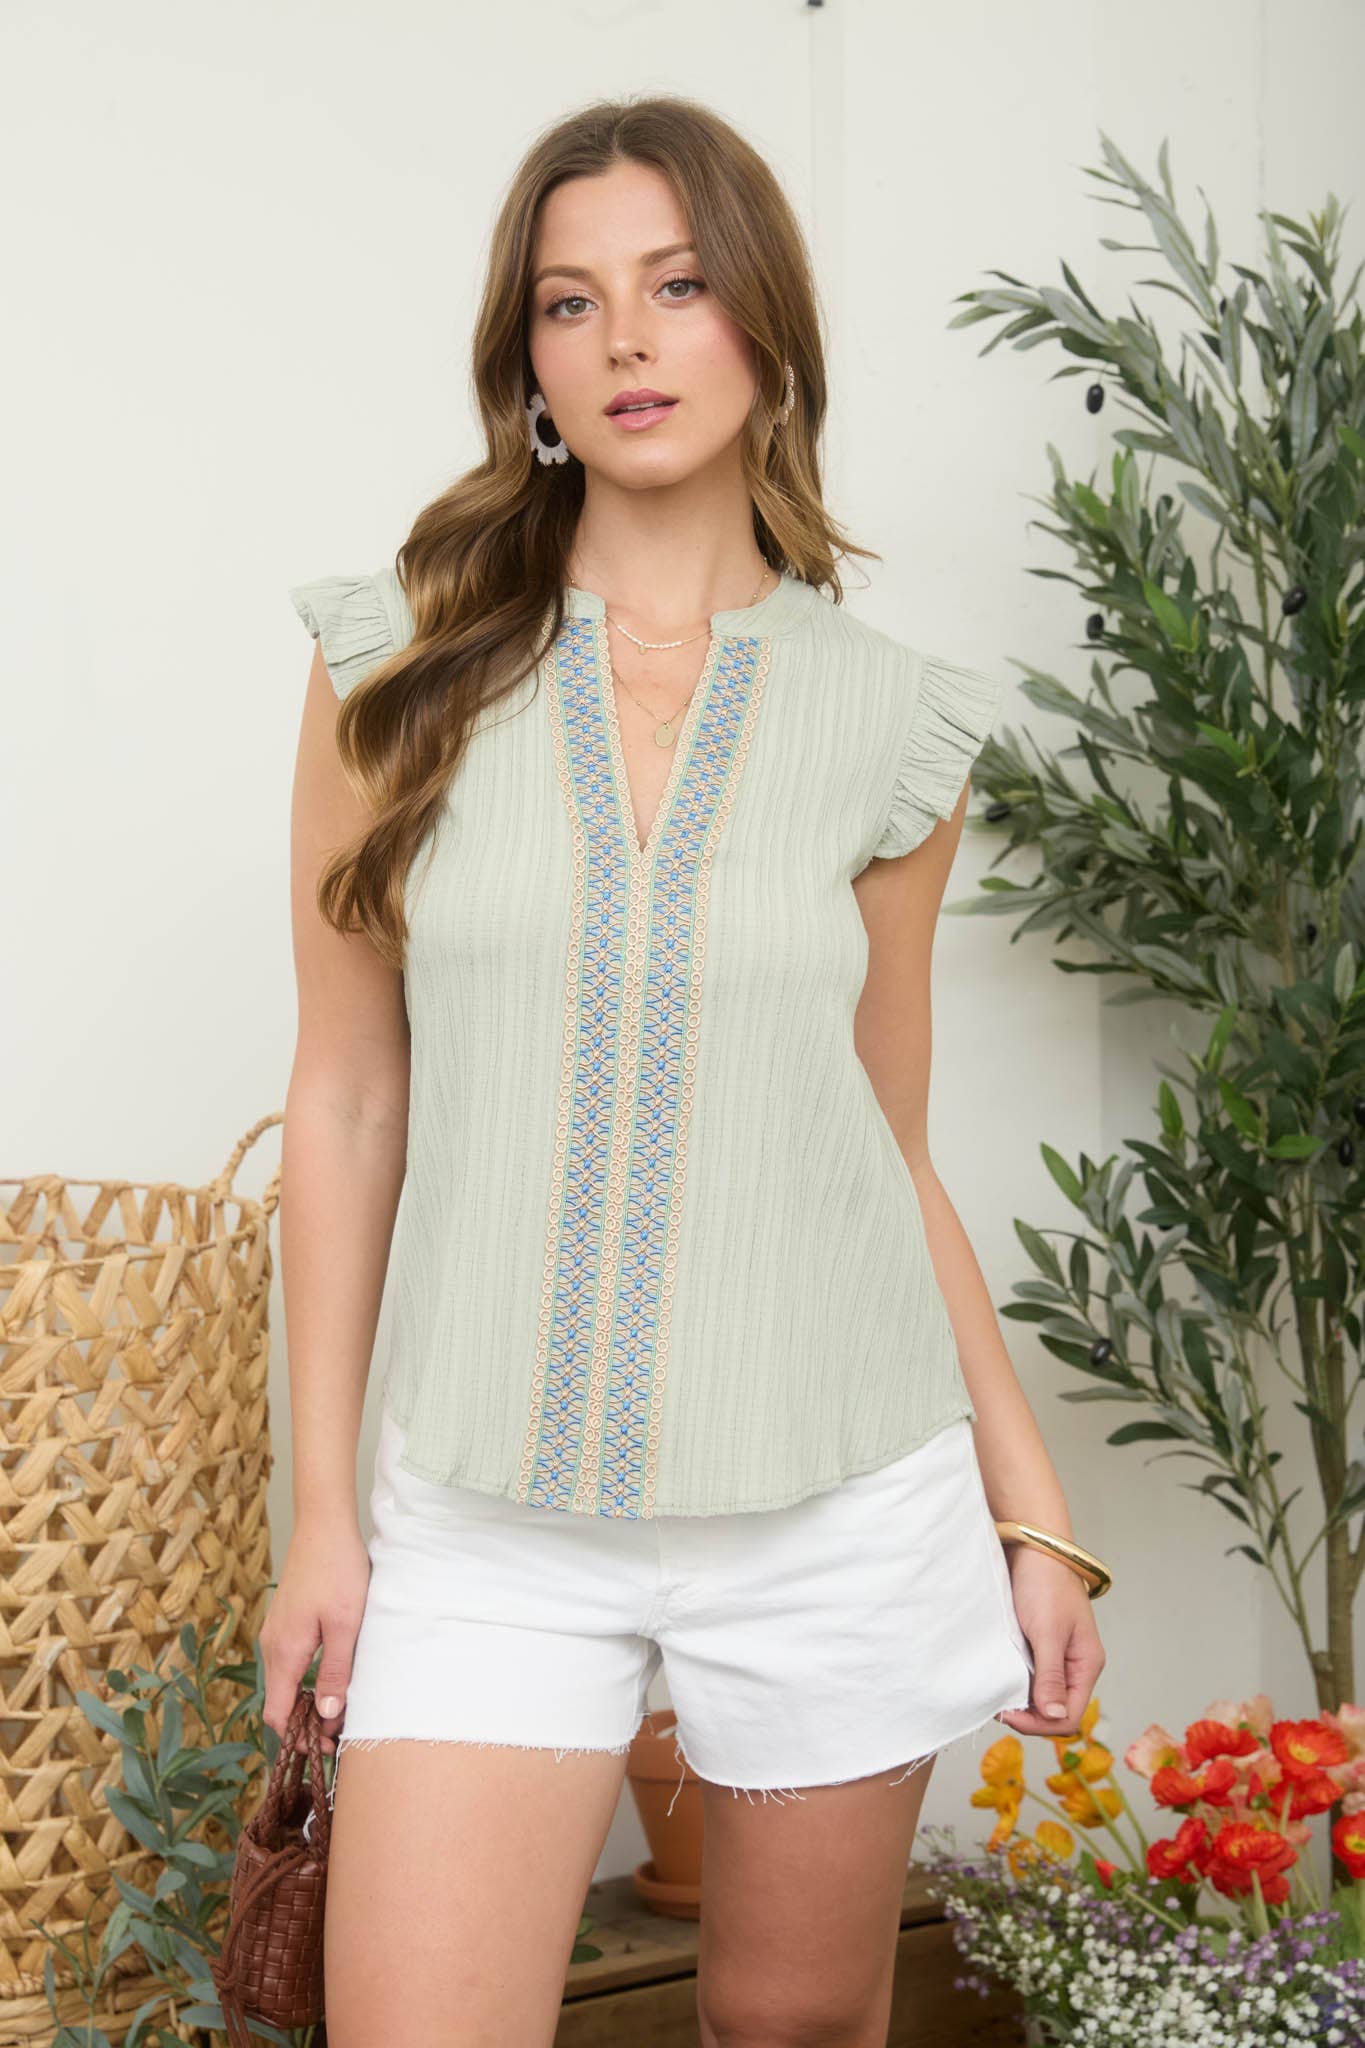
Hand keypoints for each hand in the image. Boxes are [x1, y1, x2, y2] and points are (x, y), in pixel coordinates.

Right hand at [259, 1514, 371, 1756]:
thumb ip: (335, 1671)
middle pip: (279, 1701)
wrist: (324, 1523)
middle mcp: (272, 1645)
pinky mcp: (286, 1620)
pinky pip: (290, 1662)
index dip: (298, 1737)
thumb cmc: (338, 1570)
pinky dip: (306, 1679)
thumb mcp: (346, 1625)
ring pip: (285, 1681)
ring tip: (341, 1710)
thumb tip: (324, 1716)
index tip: (327, 1747)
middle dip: (305, 1723)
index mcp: (284, 1651)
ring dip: (307, 1701)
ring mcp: (277, 1631)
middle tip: (340, 1735)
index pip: (277, 1714)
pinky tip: (332, 1676)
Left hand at [995, 1545, 1105, 1741]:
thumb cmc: (1045, 1584)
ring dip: (1022, 1700)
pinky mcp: (1042, 1645)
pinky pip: (1033, 1676)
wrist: (1034, 1547)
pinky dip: (1018, 1683)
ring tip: (997, 1694)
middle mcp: (1076, 1665)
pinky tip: (1001, 1678)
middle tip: (998, 1707)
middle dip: (1029, 1715)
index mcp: (1086, 1665)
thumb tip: (1053, 1717)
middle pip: (1056, 1711)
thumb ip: (1051, 1676)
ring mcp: (1059, 1656)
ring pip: (1043, 1696)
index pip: (1068, 1716)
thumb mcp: (1047, 1632)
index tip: (1008, 1714)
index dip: (1039, 1723)